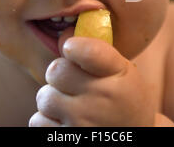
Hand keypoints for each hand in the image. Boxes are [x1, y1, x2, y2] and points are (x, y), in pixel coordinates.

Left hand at [29, 29, 155, 126]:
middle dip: (59, 75)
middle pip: (56, 70)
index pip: (89, 52)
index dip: (72, 46)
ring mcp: (84, 122)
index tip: (70, 49)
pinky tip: (65, 122)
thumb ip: (95, 52)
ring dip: (52, 99)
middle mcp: (102, 98)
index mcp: (118, 73)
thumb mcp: (122, 71)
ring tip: (71, 106)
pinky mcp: (68, 140)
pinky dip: (46, 121)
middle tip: (72, 84)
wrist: (135, 136)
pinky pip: (38, 121)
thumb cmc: (122, 98)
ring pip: (45, 97)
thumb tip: (62, 36)